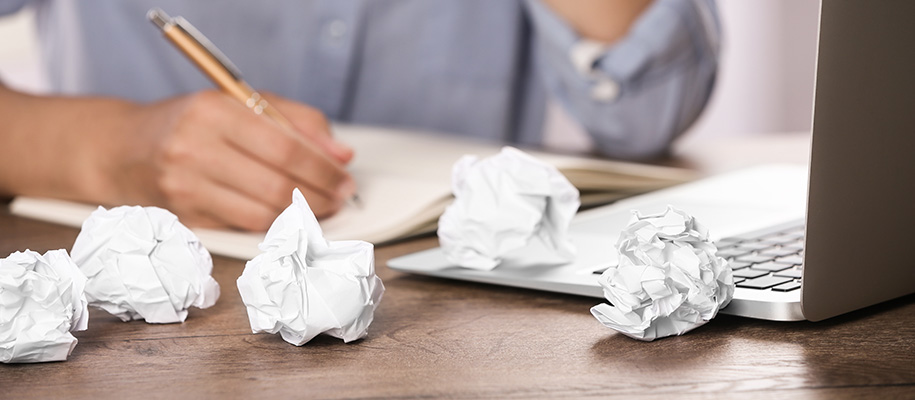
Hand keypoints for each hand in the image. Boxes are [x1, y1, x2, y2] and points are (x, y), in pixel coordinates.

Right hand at [100, 90, 355, 230]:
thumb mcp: (240, 103)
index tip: (345, 176)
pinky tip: (289, 215)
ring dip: (302, 215)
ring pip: (264, 212)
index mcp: (213, 111)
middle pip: (278, 183)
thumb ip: (296, 121)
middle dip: (320, 194)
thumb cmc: (191, 123)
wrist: (122, 150)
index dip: (324, 167)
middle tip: (340, 196)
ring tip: (321, 206)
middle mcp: (195, 148)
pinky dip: (275, 224)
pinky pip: (244, 227)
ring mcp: (186, 187)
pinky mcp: (185, 217)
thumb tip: (342, 154)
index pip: (285, 147)